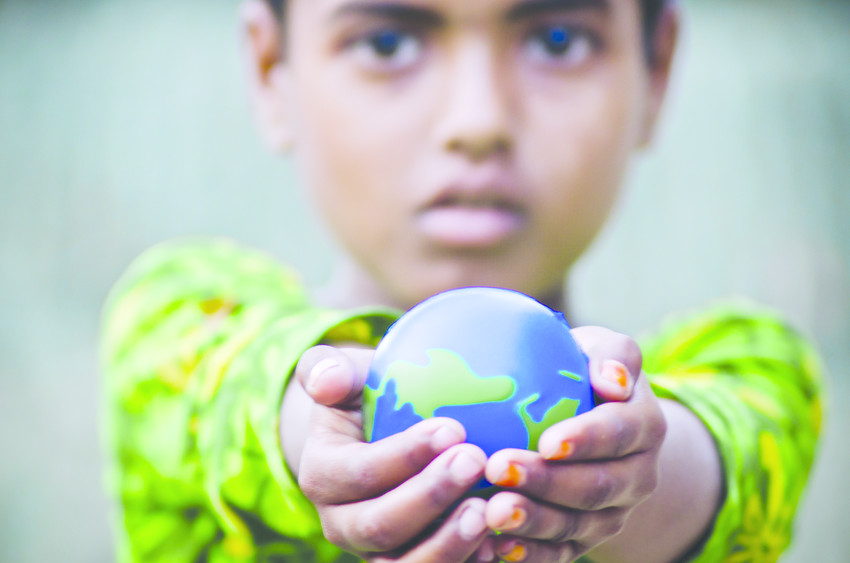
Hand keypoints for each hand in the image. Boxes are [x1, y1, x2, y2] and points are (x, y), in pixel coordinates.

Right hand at [283, 345, 494, 561]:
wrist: (375, 438)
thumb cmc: (368, 397)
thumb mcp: (347, 376)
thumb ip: (329, 369)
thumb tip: (324, 382)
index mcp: (322, 476)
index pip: (359, 473)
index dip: (404, 456)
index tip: (453, 428)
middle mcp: (342, 523)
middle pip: (381, 526)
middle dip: (430, 497)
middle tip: (475, 461)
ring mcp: (375, 552)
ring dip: (448, 542)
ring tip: (487, 510)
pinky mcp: (408, 562)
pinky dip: (464, 562)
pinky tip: (496, 540)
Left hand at [481, 327, 666, 561]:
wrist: (596, 423)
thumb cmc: (585, 372)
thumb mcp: (602, 348)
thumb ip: (614, 355)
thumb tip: (612, 381)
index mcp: (644, 427)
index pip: (620, 434)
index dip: (587, 440)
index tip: (547, 442)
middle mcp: (636, 477)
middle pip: (595, 487)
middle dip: (547, 482)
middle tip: (499, 469)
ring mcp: (611, 513)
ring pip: (576, 526)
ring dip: (533, 522)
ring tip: (492, 511)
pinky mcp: (584, 538)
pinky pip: (560, 553)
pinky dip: (529, 554)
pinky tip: (494, 547)